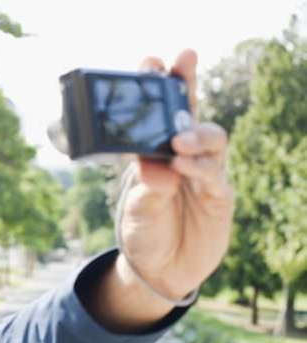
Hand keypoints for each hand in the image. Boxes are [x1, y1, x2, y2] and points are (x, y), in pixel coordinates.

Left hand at [119, 49, 233, 299]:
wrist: (158, 271)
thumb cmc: (143, 232)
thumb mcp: (135, 209)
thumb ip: (146, 187)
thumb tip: (159, 165)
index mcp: (155, 153)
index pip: (159, 113)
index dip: (160, 87)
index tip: (152, 62)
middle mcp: (181, 158)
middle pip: (190, 113)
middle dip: (188, 83)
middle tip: (183, 59)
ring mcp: (203, 175)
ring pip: (211, 140)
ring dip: (196, 134)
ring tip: (177, 140)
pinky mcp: (218, 198)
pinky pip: (214, 176)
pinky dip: (201, 168)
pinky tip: (183, 165)